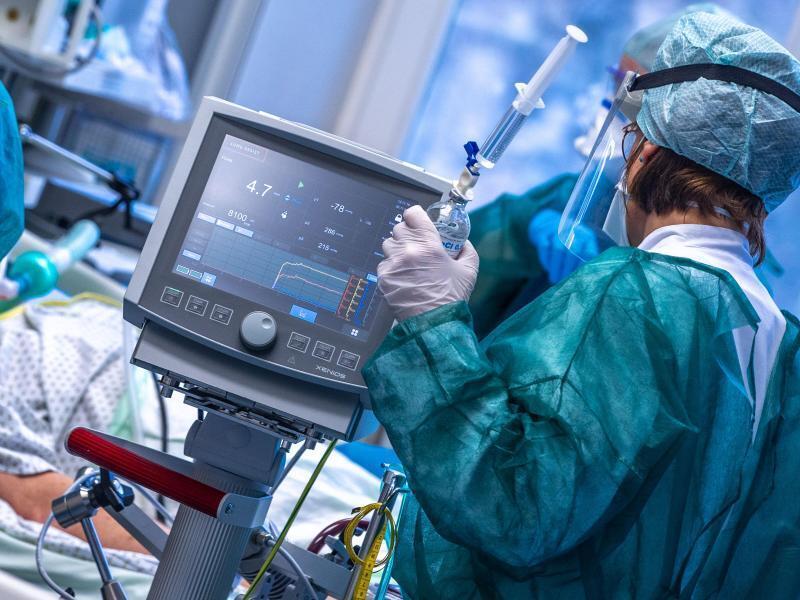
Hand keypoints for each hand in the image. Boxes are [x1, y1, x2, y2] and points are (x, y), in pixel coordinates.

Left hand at [378, 205, 478, 320]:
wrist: (434, 324)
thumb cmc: (451, 299)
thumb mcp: (469, 270)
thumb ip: (467, 250)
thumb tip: (462, 242)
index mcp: (429, 245)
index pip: (413, 213)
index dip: (416, 216)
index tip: (418, 221)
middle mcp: (408, 251)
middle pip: (399, 227)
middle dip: (408, 234)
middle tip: (417, 245)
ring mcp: (393, 265)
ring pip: (388, 244)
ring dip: (397, 249)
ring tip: (409, 261)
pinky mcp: (384, 278)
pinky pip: (383, 263)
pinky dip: (391, 267)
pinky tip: (403, 276)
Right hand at [528, 208, 597, 282]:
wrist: (547, 222)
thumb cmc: (567, 240)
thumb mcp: (580, 245)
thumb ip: (583, 259)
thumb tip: (582, 278)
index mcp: (587, 236)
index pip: (589, 252)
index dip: (583, 266)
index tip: (578, 277)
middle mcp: (573, 231)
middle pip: (573, 251)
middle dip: (568, 269)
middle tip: (563, 281)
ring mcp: (557, 230)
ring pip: (558, 250)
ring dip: (556, 267)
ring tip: (554, 279)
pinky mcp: (543, 232)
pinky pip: (544, 247)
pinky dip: (545, 259)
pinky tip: (547, 268)